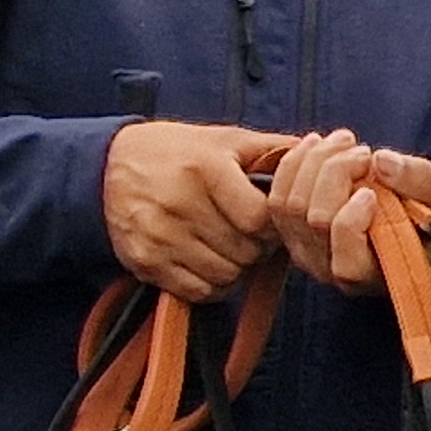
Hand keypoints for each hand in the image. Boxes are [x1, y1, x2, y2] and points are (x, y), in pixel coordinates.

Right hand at [99, 120, 291, 301]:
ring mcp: (159, 235)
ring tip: (229, 246)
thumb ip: (272, 147)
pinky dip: (212, 283)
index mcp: (205, 168)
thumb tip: (321, 148)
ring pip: (225, 276)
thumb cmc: (178, 152)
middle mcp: (180, 203)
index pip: (260, 219)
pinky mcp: (144, 261)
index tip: (268, 220)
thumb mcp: (224, 139)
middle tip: (250, 236)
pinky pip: (198, 290)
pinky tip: (208, 260)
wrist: (108, 166)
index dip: (272, 226)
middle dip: (257, 248)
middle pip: (245, 252)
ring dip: (237, 268)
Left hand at [269, 131, 430, 295]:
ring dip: (314, 161)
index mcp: (373, 275)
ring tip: (345, 141)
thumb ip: (424, 182)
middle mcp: (331, 271)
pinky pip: (276, 195)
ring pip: (289, 204)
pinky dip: (293, 162)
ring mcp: (305, 251)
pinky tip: (317, 143)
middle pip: (313, 220)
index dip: (353, 220)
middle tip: (363, 150)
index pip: (346, 262)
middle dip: (336, 172)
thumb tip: (382, 161)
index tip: (373, 189)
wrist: (419, 222)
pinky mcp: (290, 230)